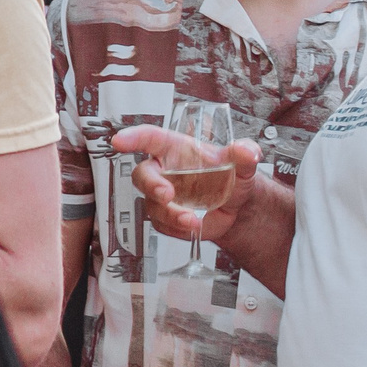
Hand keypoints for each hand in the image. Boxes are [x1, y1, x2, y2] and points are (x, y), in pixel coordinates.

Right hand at [110, 125, 261, 252]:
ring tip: (193, 220)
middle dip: (150, 185)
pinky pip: (161, 224)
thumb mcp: (241, 165)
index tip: (120, 141)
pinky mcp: (163, 217)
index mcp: (176, 150)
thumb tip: (246, 151)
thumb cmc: (230, 179)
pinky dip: (177, 228)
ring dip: (170, 214)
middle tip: (166, 194)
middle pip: (142, 174)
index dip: (132, 138)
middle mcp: (164, 171)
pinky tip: (194, 226)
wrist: (236, 210)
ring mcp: (161, 195)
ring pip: (151, 204)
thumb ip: (244, 154)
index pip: (150, 138)